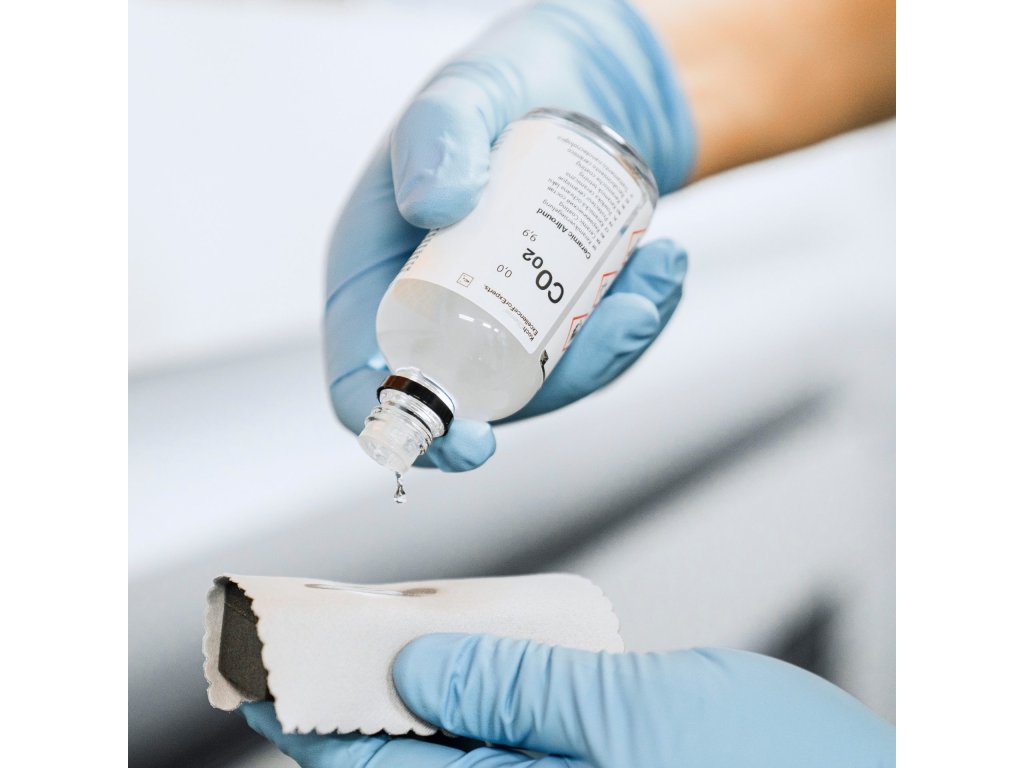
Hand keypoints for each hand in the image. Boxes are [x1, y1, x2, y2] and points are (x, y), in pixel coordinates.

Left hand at [242, 633, 895, 767]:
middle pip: (399, 767)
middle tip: (300, 635)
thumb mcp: (648, 715)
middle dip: (340, 703)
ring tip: (361, 638)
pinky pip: (497, 752)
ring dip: (396, 700)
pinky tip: (452, 666)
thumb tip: (426, 668)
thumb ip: (529, 693)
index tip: (261, 659)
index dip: (308, 714)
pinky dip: (461, 706)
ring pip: (444, 758)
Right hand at [325, 0, 694, 471]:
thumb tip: (435, 206)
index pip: (362, 377)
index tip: (471, 442)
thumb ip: (439, 131)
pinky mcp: (550, 312)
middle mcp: (430, 308)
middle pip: (470, 397)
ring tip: (654, 280)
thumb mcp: (469, 89)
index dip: (402, 424)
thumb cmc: (505, 82)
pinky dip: (633, 319)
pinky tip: (663, 265)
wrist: (581, 80)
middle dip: (554, 383)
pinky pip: (585, 347)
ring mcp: (493, 317)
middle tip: (621, 321)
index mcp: (375, 271)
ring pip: (539, 380)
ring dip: (609, 349)